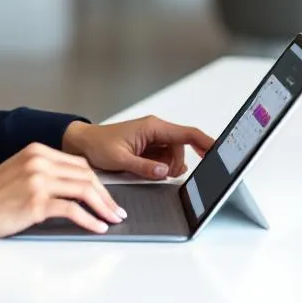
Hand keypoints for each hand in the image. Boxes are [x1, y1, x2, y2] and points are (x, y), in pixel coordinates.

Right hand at [0, 143, 124, 238]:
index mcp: (36, 151)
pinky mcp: (36, 202)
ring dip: (103, 207)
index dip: (98, 181)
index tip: (107, 196)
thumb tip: (73, 188)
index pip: (79, 164)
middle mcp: (39, 161)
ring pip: (84, 190)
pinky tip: (97, 227)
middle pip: (86, 176)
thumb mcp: (18, 172)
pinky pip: (72, 210)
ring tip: (112, 219)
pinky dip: (89, 220)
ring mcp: (37, 180)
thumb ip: (43, 173)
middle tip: (117, 210)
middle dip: (106, 195)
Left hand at [62, 116, 214, 180]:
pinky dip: (159, 168)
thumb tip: (164, 172)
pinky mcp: (148, 148)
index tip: (218, 152)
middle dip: (175, 166)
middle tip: (159, 175)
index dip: (206, 143)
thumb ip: (145, 167)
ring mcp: (152, 139)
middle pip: (182, 150)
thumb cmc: (98, 145)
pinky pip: (163, 159)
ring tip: (145, 171)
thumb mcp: (121, 159)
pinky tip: (148, 171)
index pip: (187, 134)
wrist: (82, 144)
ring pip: (173, 157)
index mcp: (153, 127)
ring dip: (165, 168)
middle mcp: (155, 130)